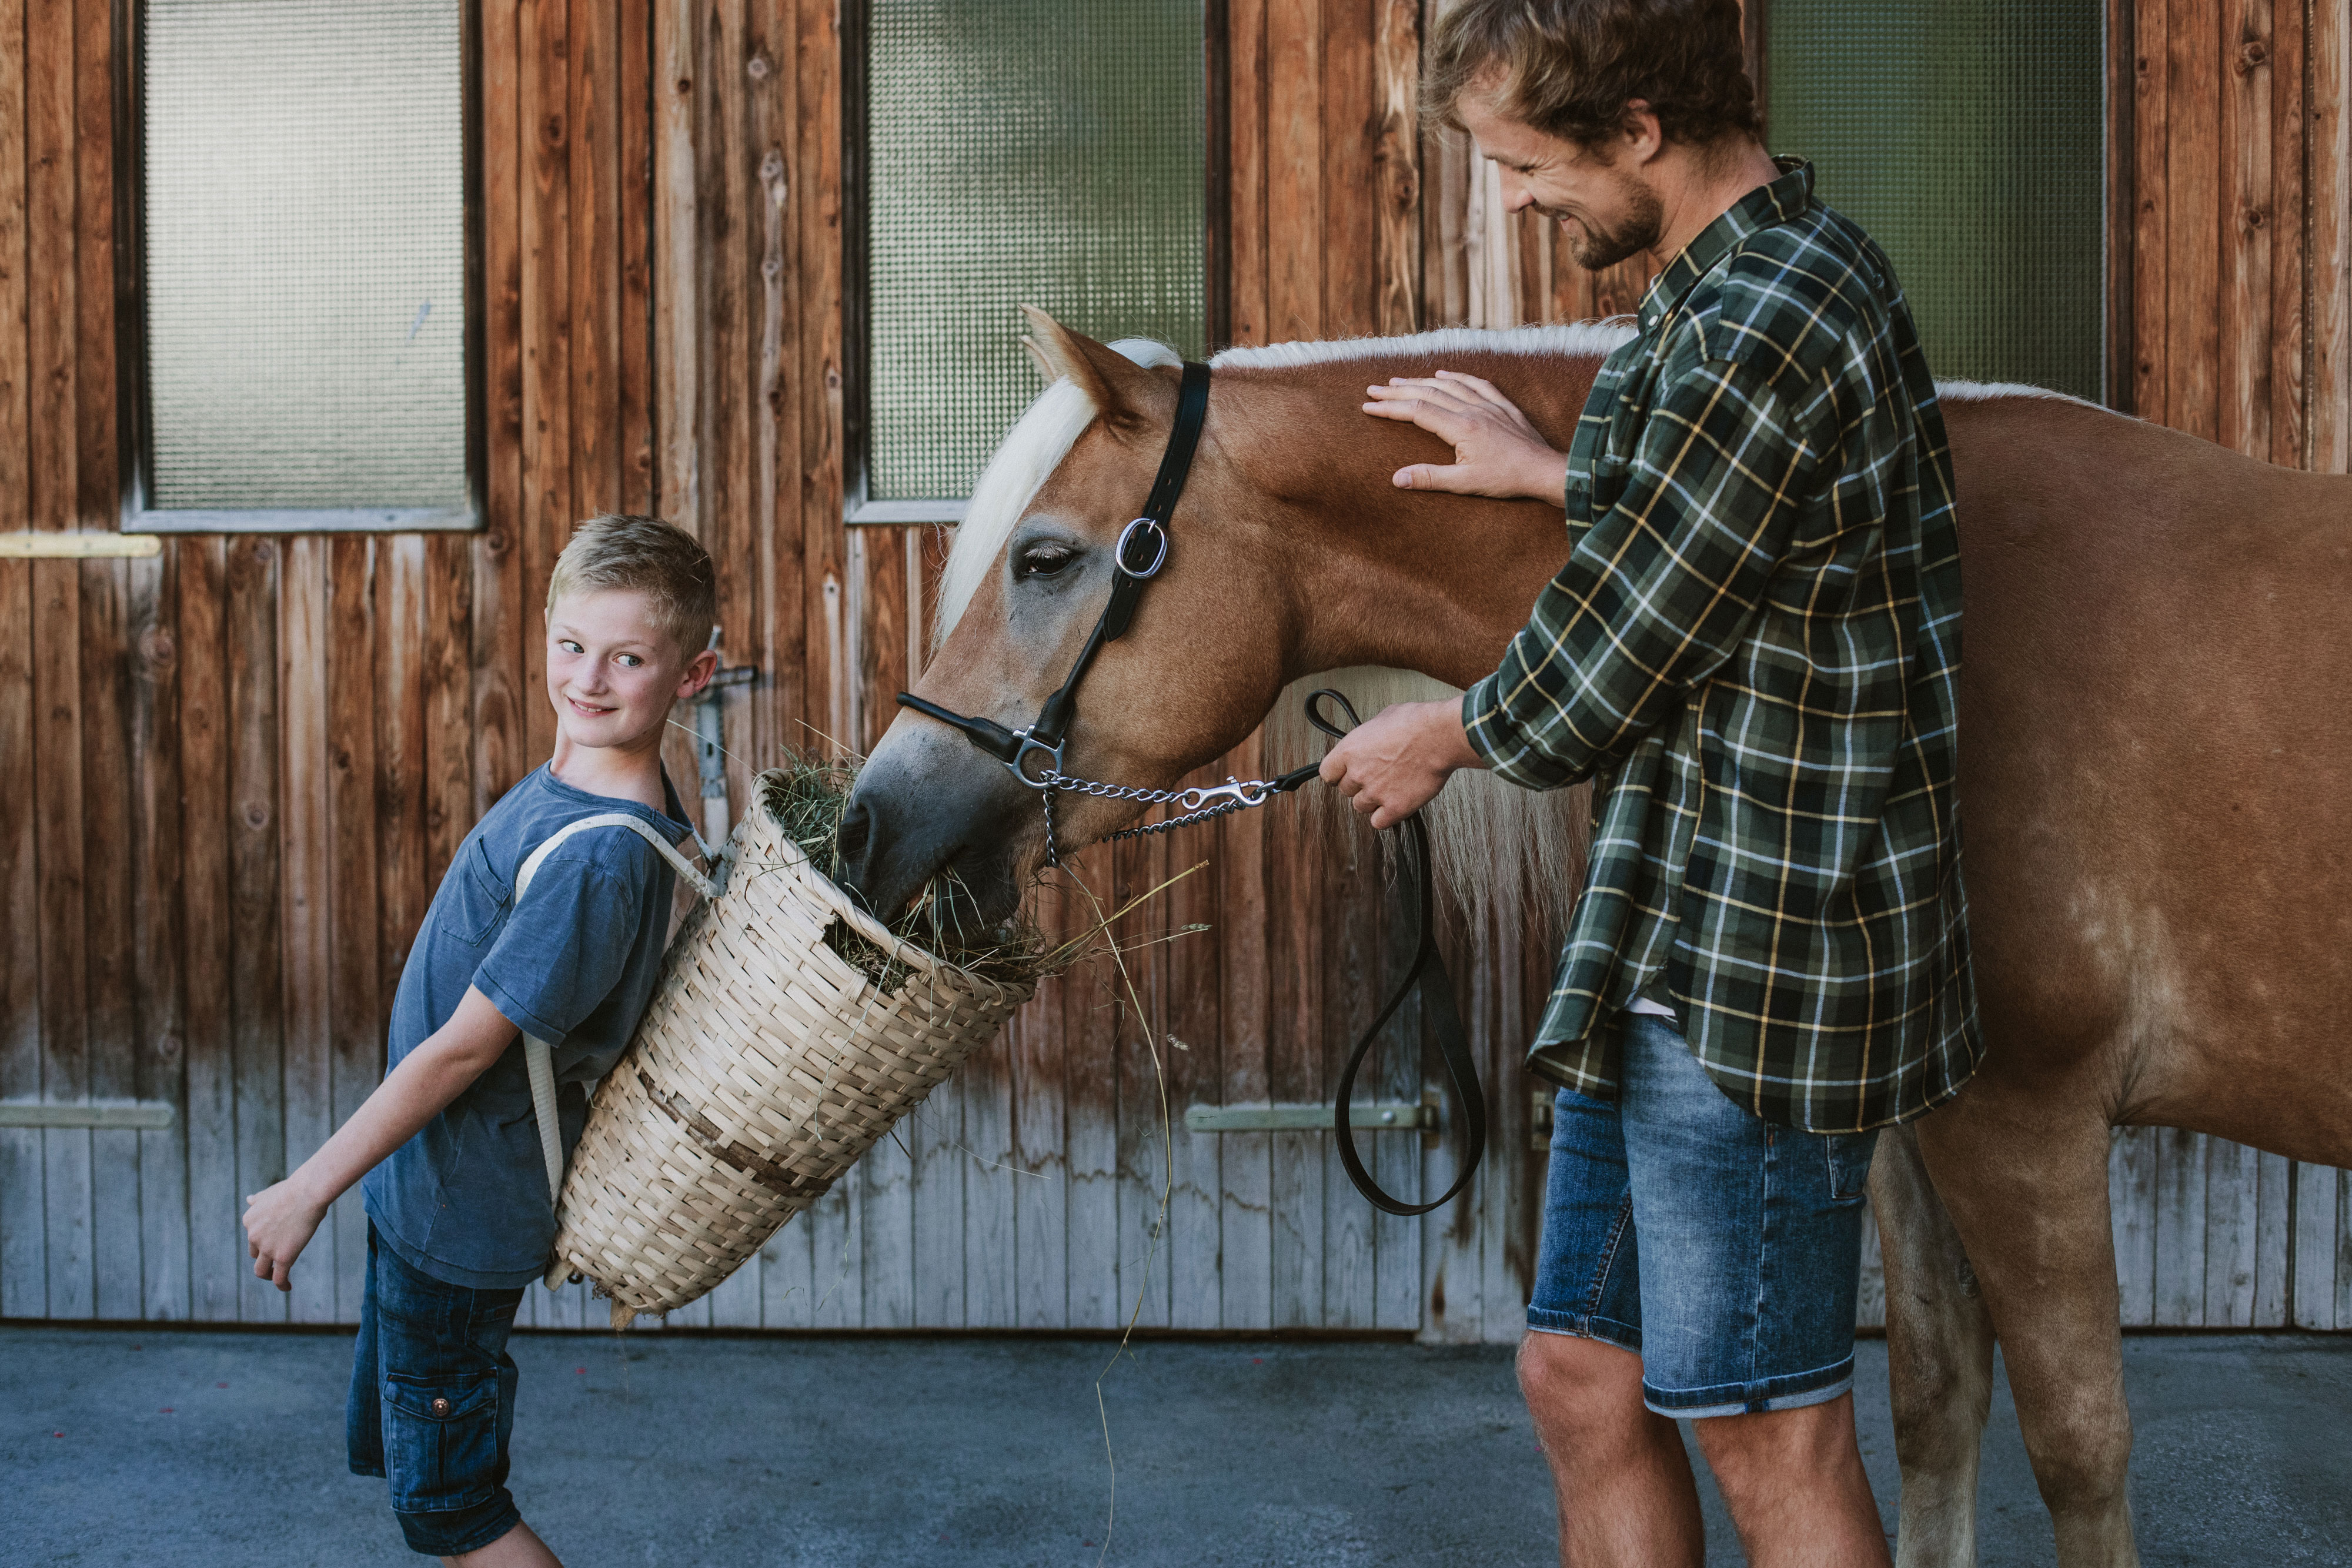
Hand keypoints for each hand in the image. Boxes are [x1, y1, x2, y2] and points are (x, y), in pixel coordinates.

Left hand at [243, 1176, 328, 1292]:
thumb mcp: (270, 1193)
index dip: (264, 1240)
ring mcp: (267, 1248)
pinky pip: (279, 1278)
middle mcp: (253, 1235)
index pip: (253, 1236)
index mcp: (249, 1220)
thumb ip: (258, 1200)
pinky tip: (287, 1287)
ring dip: (268, 1275)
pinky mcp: (283, 1257)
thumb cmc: (294, 1189)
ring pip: (261, 1270)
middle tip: (279, 1258)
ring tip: (279, 1276)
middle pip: (256, 1254)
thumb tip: (249, 1199)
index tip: (277, 1240)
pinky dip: (282, 1285)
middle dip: (265, 1257)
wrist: (308, 1192)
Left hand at [1317, 698, 1483, 830]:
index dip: (1338, 775)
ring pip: (1361, 807)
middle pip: (1346, 791)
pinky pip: (1378, 822)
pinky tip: (1395, 804)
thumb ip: (1368, 736)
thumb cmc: (1416, 723)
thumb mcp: (1382, 718)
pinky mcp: (1395, 808)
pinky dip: (1386, 816)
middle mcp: (1358, 773)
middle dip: (1359, 785)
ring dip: (1373, 801)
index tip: (1345, 775)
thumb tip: (1369, 740)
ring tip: (1389, 788)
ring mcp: (1375, 793)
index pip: (1327, 773)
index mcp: (1350, 750)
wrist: (1440, 736)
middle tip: (1377, 777)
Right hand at [1362, 371, 1567, 500]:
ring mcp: (1488, 405)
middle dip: (1398, 391)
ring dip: (1421, 380)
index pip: (1417, 411)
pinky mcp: (1503, 406)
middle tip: (1374, 389)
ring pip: (1449, 384)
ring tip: (1400, 380)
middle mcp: (1472, 410)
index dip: (1390, 408)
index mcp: (1461, 427)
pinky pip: (1476, 383)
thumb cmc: (1507, 479)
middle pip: (1428, 393)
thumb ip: (1430, 478)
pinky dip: (1457, 376)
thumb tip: (1397, 478)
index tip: (1369, 406)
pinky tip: (1445, 373)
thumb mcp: (1465, 483)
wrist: (1544, 471)